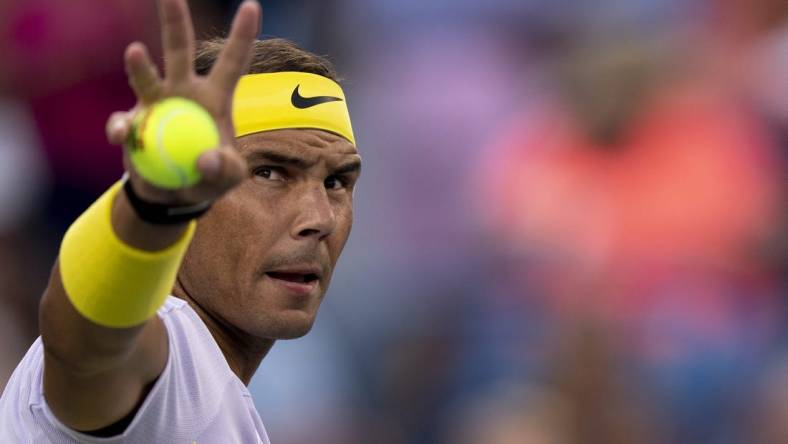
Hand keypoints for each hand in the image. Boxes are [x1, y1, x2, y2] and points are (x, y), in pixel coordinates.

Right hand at [105, 0, 260, 204]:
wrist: (173, 194)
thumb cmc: (209, 177)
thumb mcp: (228, 179)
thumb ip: (225, 170)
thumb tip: (206, 159)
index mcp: (215, 97)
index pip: (232, 62)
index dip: (242, 36)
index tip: (252, 6)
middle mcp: (183, 90)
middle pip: (179, 49)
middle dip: (174, 20)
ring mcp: (153, 104)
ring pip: (146, 78)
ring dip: (140, 66)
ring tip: (136, 52)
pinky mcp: (132, 125)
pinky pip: (124, 123)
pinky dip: (122, 128)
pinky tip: (123, 136)